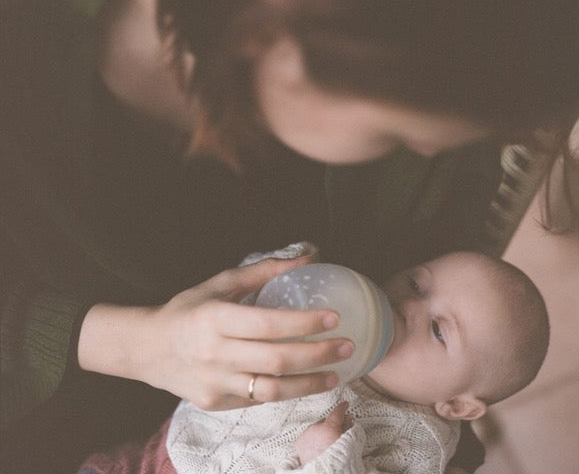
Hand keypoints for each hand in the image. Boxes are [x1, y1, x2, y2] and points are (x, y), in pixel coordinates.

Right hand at [78, 256, 353, 410]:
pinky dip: (286, 392)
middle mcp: (214, 354)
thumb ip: (263, 271)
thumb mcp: (220, 283)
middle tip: (347, 347)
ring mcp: (215, 383)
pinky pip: (257, 401)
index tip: (334, 318)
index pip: (268, 324)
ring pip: (271, 390)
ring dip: (310, 383)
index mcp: (214, 319)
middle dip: (318, 354)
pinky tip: (307, 383)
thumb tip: (307, 258)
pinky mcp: (215, 403)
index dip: (304, 322)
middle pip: (276, 360)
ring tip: (336, 374)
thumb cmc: (188, 311)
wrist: (148, 349)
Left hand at [296, 402, 352, 464]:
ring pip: (315, 429)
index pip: (337, 412)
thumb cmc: (340, 461)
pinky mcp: (299, 447)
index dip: (342, 407)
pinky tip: (318, 447)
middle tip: (340, 428)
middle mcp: (315, 429)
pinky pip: (307, 438)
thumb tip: (349, 419)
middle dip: (332, 424)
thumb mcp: (350, 444)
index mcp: (329, 427)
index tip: (345, 404)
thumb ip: (349, 429)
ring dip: (321, 432)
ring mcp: (306, 437)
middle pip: (326, 421)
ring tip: (328, 441)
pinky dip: (313, 440)